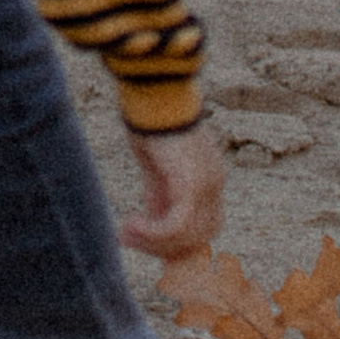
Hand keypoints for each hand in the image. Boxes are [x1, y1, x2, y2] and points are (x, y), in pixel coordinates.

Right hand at [120, 119, 225, 260]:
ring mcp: (207, 185)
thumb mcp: (154, 161)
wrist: (154, 92)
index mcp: (209, 176)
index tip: (145, 240)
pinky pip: (176, 224)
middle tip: (129, 237)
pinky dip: (153, 233)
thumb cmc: (150, 117)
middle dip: (165, 245)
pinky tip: (130, 225)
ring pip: (188, 235)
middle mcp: (214, 183)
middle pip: (200, 235)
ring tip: (125, 233)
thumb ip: (159, 189)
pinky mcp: (192, 184)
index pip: (203, 224)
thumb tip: (153, 217)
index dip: (177, 239)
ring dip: (154, 242)